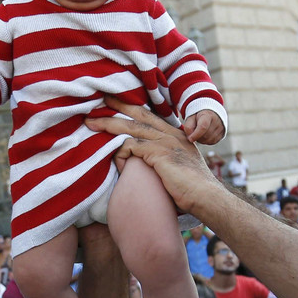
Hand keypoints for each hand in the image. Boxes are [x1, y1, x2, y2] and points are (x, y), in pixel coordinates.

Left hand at [85, 96, 222, 214]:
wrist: (206, 197)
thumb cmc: (190, 190)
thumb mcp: (176, 168)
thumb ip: (162, 160)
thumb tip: (143, 163)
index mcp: (176, 135)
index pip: (149, 116)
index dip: (132, 108)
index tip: (115, 104)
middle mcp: (171, 134)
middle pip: (139, 114)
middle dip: (118, 106)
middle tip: (101, 100)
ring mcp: (166, 142)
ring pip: (131, 127)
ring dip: (108, 124)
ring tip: (91, 123)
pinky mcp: (160, 153)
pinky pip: (131, 146)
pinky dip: (120, 154)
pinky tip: (119, 164)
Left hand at [182, 109, 225, 144]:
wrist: (211, 113)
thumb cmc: (199, 116)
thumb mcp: (191, 118)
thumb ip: (188, 127)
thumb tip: (190, 138)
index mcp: (208, 115)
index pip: (203, 127)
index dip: (195, 135)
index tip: (190, 139)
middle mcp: (217, 121)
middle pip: (205, 135)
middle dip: (197, 137)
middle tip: (194, 132)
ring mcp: (221, 128)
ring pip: (208, 140)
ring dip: (201, 140)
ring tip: (199, 133)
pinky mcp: (222, 134)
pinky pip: (212, 142)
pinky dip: (206, 141)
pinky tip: (204, 135)